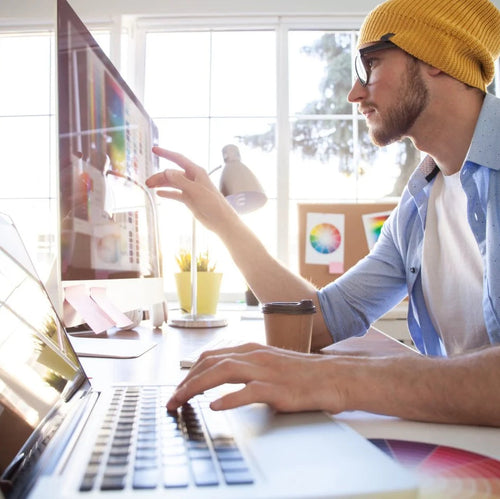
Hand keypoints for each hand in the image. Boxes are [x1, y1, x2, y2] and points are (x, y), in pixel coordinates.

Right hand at [145, 147, 236, 232]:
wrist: (220, 220)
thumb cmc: (213, 204)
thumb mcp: (195, 191)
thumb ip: (180, 181)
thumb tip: (166, 171)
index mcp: (196, 172)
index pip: (178, 159)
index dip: (166, 153)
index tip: (154, 150)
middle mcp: (193, 178)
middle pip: (172, 173)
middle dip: (160, 176)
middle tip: (148, 182)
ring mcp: (190, 189)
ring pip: (172, 183)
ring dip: (161, 184)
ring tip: (150, 187)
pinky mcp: (189, 199)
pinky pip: (175, 194)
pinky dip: (167, 193)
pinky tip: (159, 194)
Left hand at [167, 343, 345, 413]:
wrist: (332, 377)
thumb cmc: (302, 373)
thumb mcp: (269, 363)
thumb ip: (246, 366)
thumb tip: (220, 375)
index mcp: (251, 349)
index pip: (211, 356)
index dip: (190, 372)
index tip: (178, 388)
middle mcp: (255, 356)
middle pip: (210, 363)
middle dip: (186, 381)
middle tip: (172, 400)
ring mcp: (266, 371)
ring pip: (223, 372)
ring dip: (197, 387)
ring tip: (181, 401)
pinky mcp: (278, 389)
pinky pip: (248, 391)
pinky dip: (229, 398)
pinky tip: (215, 406)